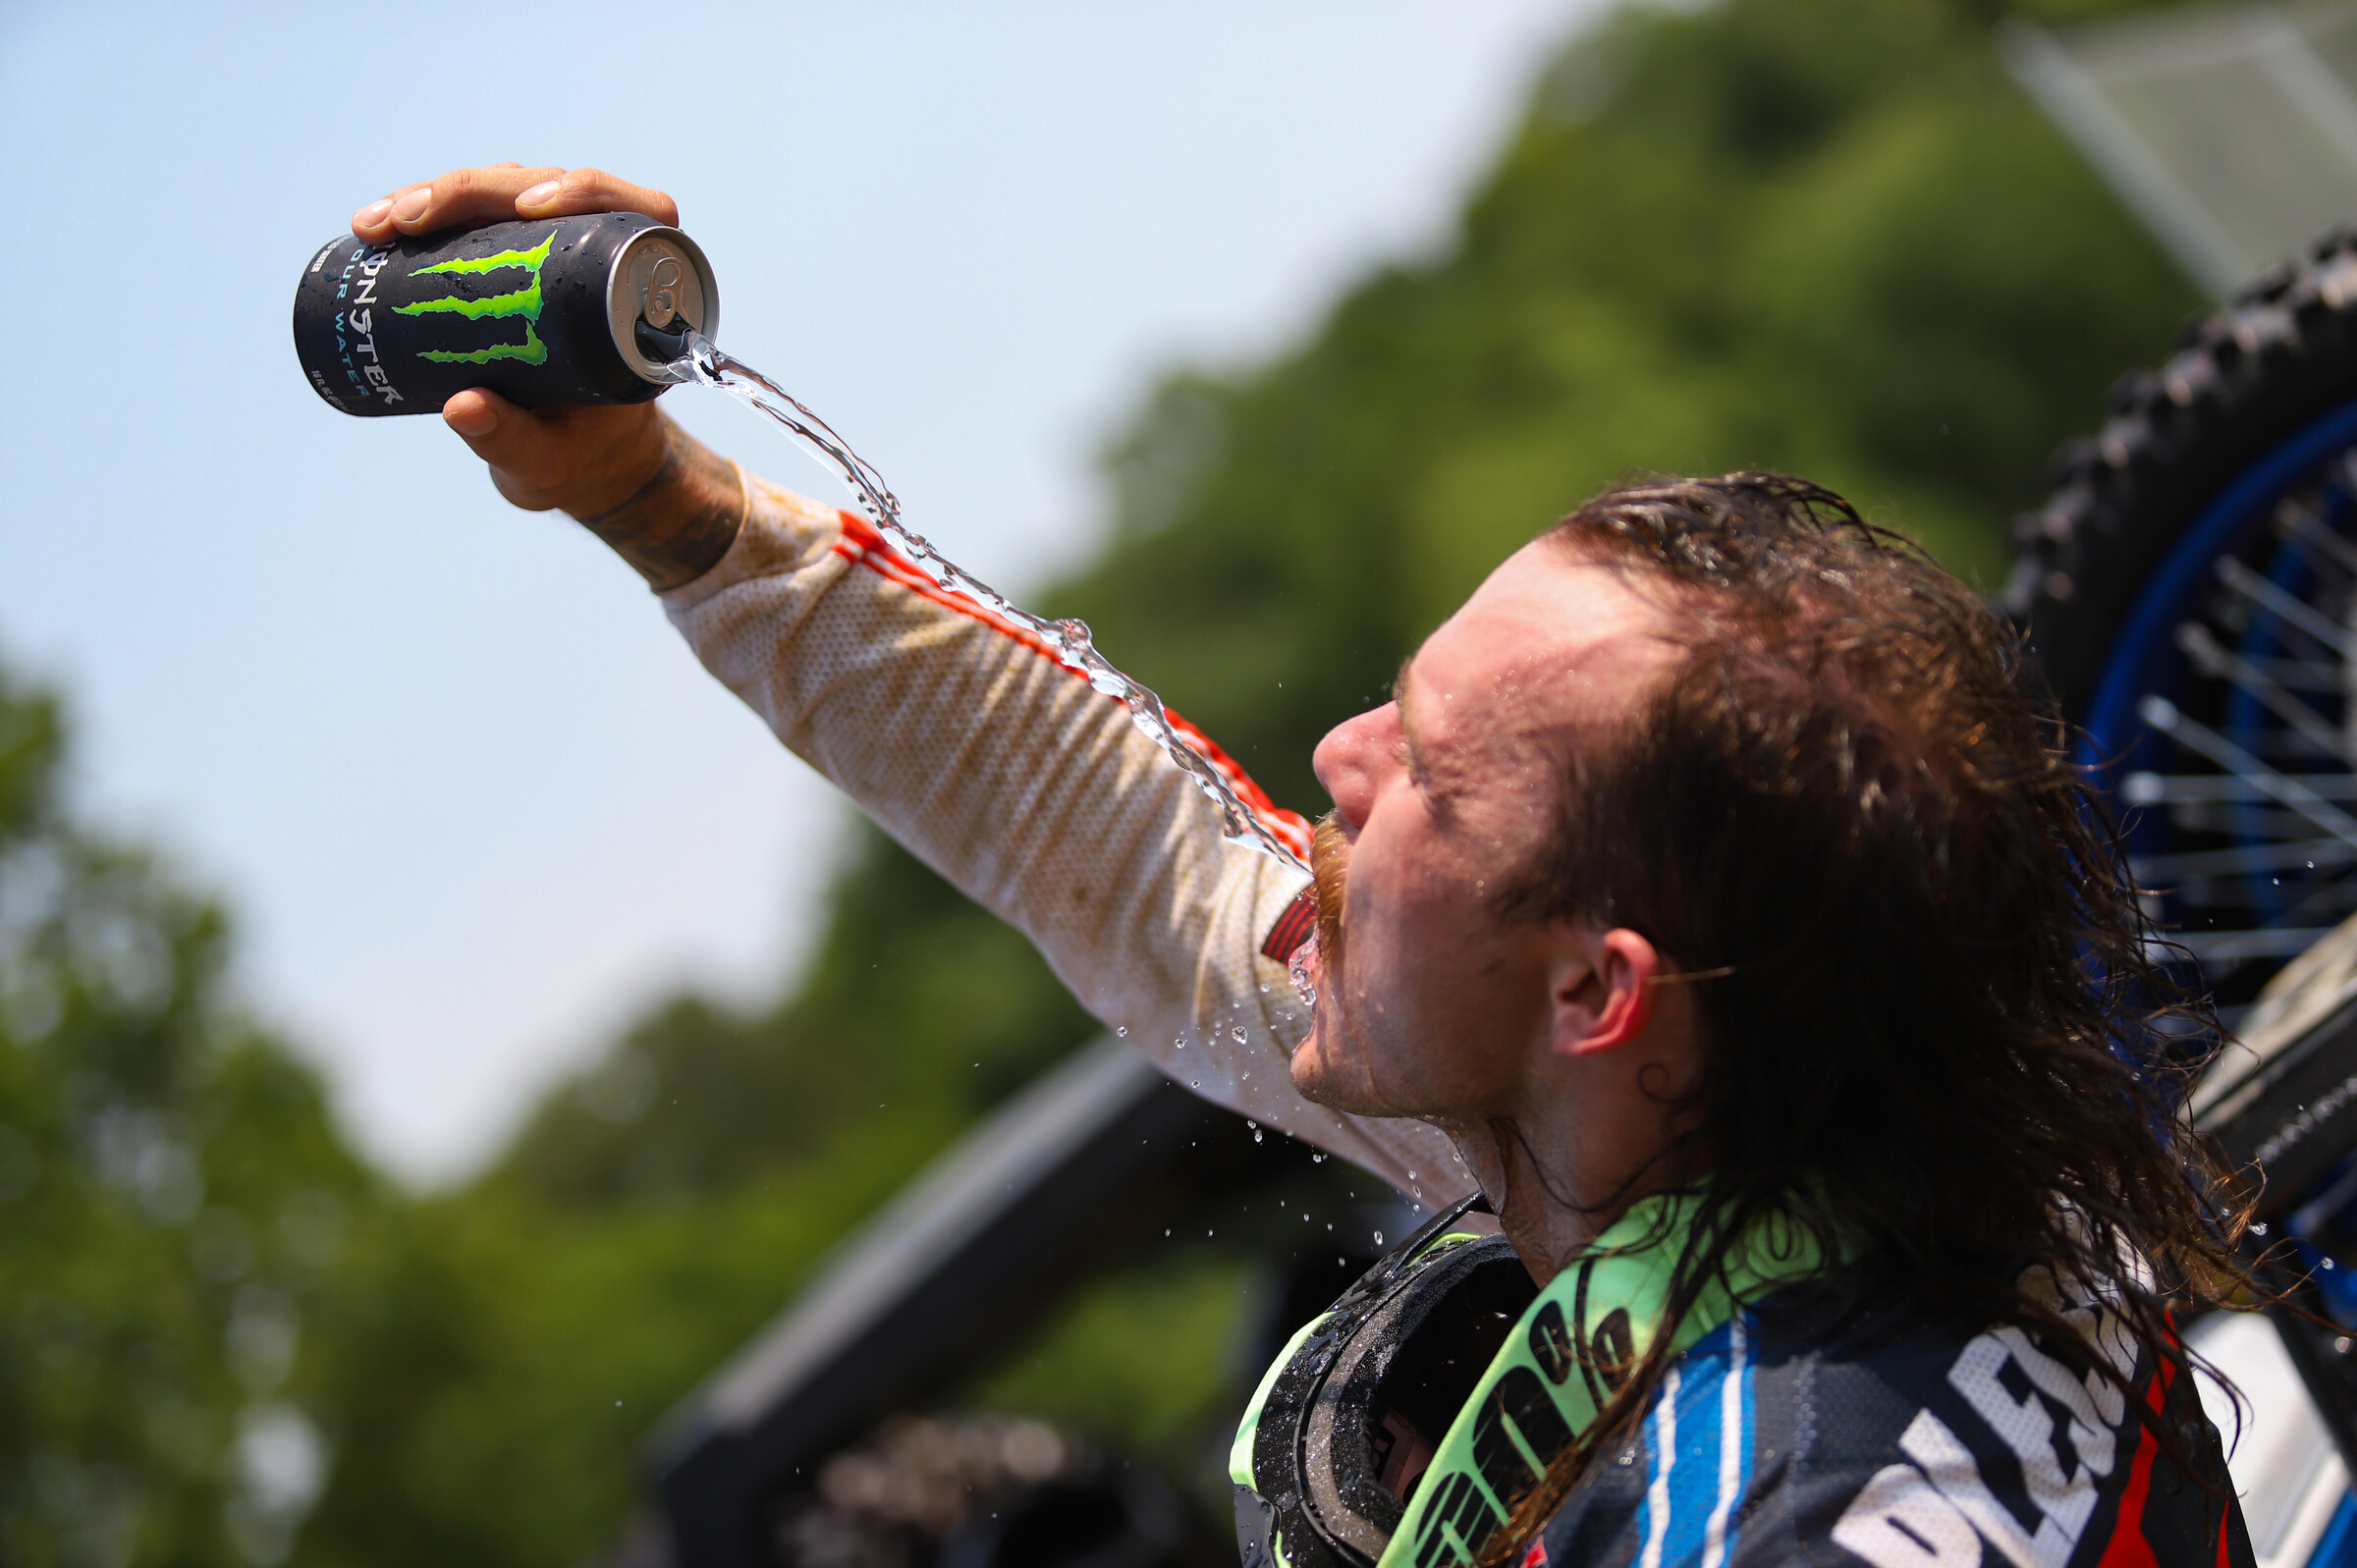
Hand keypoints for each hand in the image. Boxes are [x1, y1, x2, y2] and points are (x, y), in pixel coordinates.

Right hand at [349, 164, 742, 587]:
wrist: (574, 458)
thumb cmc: (577, 457)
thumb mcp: (546, 459)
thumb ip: (511, 440)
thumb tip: (461, 406)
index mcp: (638, 299)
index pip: (636, 215)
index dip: (587, 193)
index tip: (530, 208)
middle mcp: (601, 261)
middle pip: (546, 189)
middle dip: (472, 190)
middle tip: (407, 219)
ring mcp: (553, 252)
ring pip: (504, 192)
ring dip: (439, 194)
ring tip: (378, 224)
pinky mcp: (512, 257)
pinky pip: (474, 216)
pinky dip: (425, 211)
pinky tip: (377, 224)